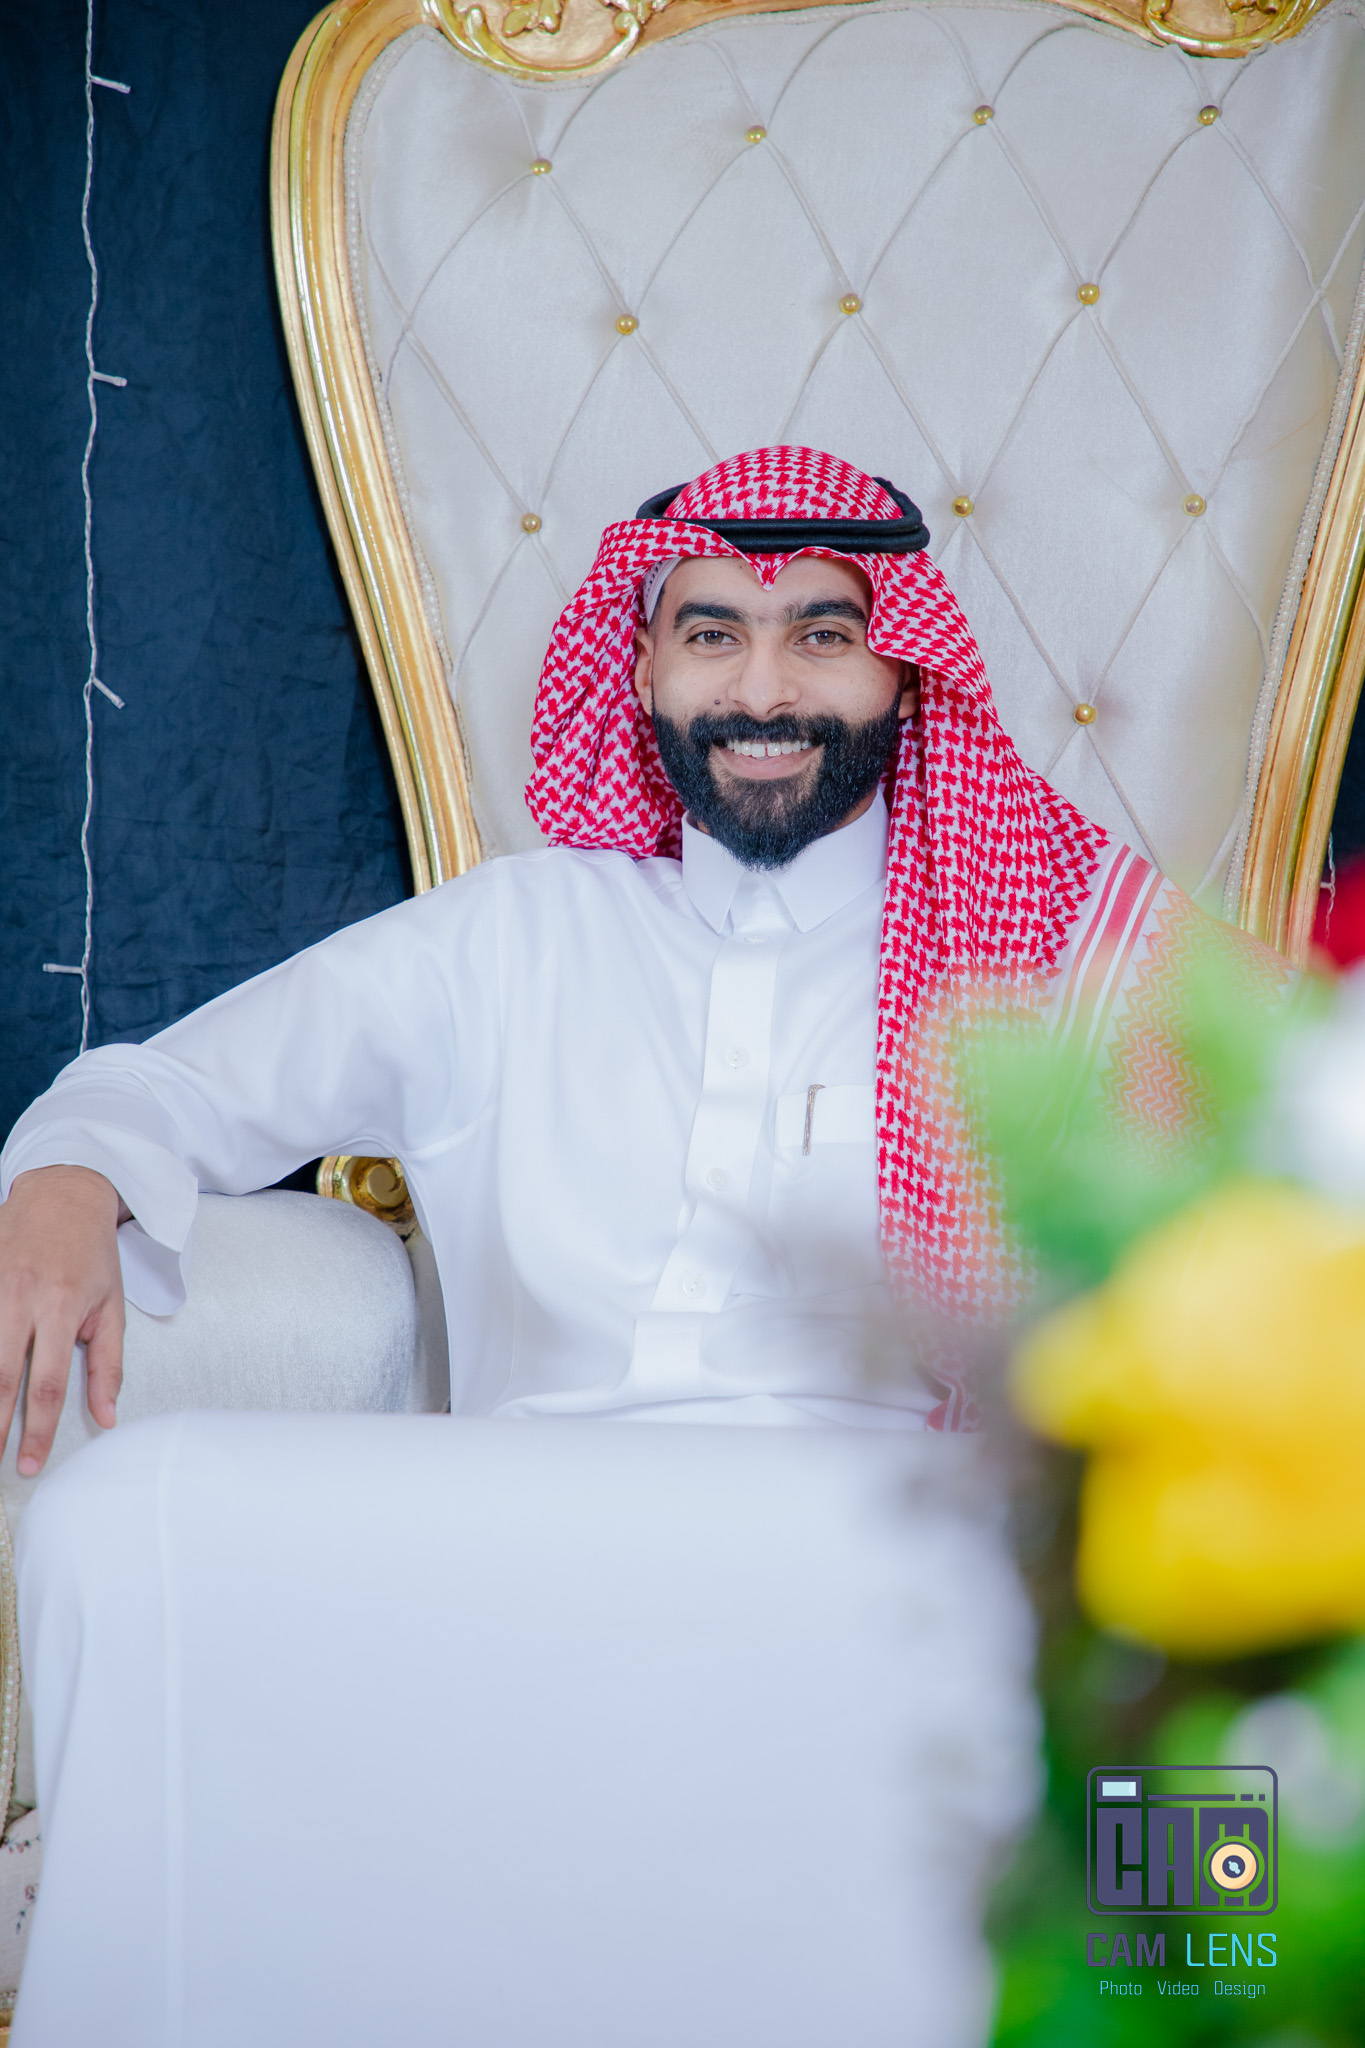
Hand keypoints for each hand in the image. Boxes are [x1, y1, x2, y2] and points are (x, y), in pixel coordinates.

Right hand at [0, 1166, 125, 1474]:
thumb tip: (107, 1417)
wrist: (63, 1195)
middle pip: (1, 1377)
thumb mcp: (112, 1305)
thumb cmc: (92, 1254)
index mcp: (60, 1307)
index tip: (30, 1463)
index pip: (48, 1384)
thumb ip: (108, 1364)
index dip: (40, 1430)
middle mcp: (21, 1299)